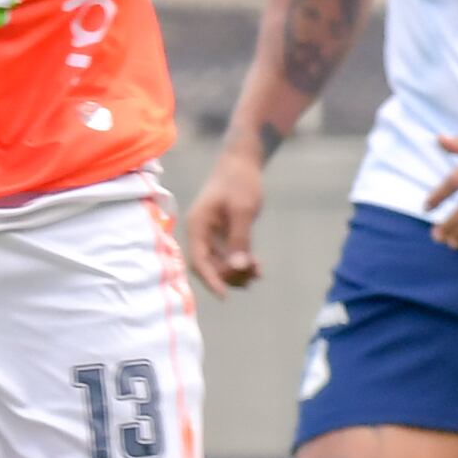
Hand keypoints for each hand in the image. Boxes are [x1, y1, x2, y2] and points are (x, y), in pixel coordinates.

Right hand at [184, 144, 265, 291]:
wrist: (243, 161)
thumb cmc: (240, 181)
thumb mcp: (243, 210)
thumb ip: (240, 239)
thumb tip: (238, 267)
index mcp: (198, 226)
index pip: (199, 260)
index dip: (210, 280)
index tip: (225, 296)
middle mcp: (202, 232)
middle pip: (210, 266)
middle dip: (230, 275)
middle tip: (253, 274)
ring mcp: (213, 234)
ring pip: (221, 263)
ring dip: (238, 272)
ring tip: (257, 273)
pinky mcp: (225, 233)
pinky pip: (231, 255)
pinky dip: (243, 263)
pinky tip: (258, 270)